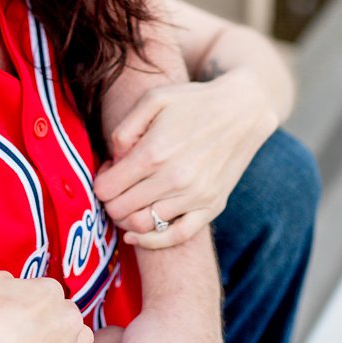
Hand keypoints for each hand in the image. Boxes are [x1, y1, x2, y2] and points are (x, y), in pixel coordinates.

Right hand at [0, 270, 91, 342]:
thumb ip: (6, 280)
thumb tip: (10, 285)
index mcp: (50, 291)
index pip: (48, 291)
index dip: (32, 301)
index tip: (18, 310)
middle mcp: (68, 318)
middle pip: (68, 314)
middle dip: (54, 320)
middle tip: (28, 329)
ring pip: (81, 340)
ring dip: (68, 341)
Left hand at [95, 72, 277, 249]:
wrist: (242, 112)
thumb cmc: (191, 102)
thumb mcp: (151, 100)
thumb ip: (124, 130)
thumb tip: (114, 160)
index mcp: (153, 153)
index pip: (106, 188)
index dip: (100, 182)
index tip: (108, 171)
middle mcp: (174, 180)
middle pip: (120, 209)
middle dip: (109, 201)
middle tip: (115, 185)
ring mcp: (195, 197)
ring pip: (143, 226)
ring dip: (125, 219)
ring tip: (127, 201)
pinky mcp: (212, 207)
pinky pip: (177, 237)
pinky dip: (152, 242)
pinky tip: (136, 236)